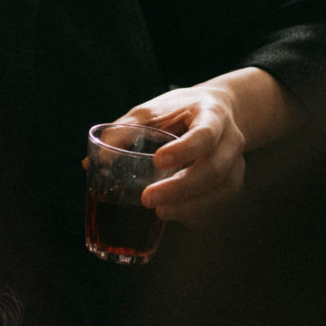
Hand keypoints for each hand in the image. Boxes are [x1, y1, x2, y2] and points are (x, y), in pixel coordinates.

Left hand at [118, 78, 246, 227]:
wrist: (217, 110)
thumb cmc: (179, 111)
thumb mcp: (152, 110)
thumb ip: (123, 131)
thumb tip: (89, 163)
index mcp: (212, 115)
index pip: (204, 135)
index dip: (184, 150)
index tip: (157, 162)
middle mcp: (231, 141)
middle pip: (214, 170)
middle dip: (182, 189)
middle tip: (148, 199)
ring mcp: (237, 164)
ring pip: (222, 192)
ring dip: (191, 207)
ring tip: (160, 212)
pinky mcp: (233, 183)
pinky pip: (221, 205)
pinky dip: (199, 214)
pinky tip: (177, 215)